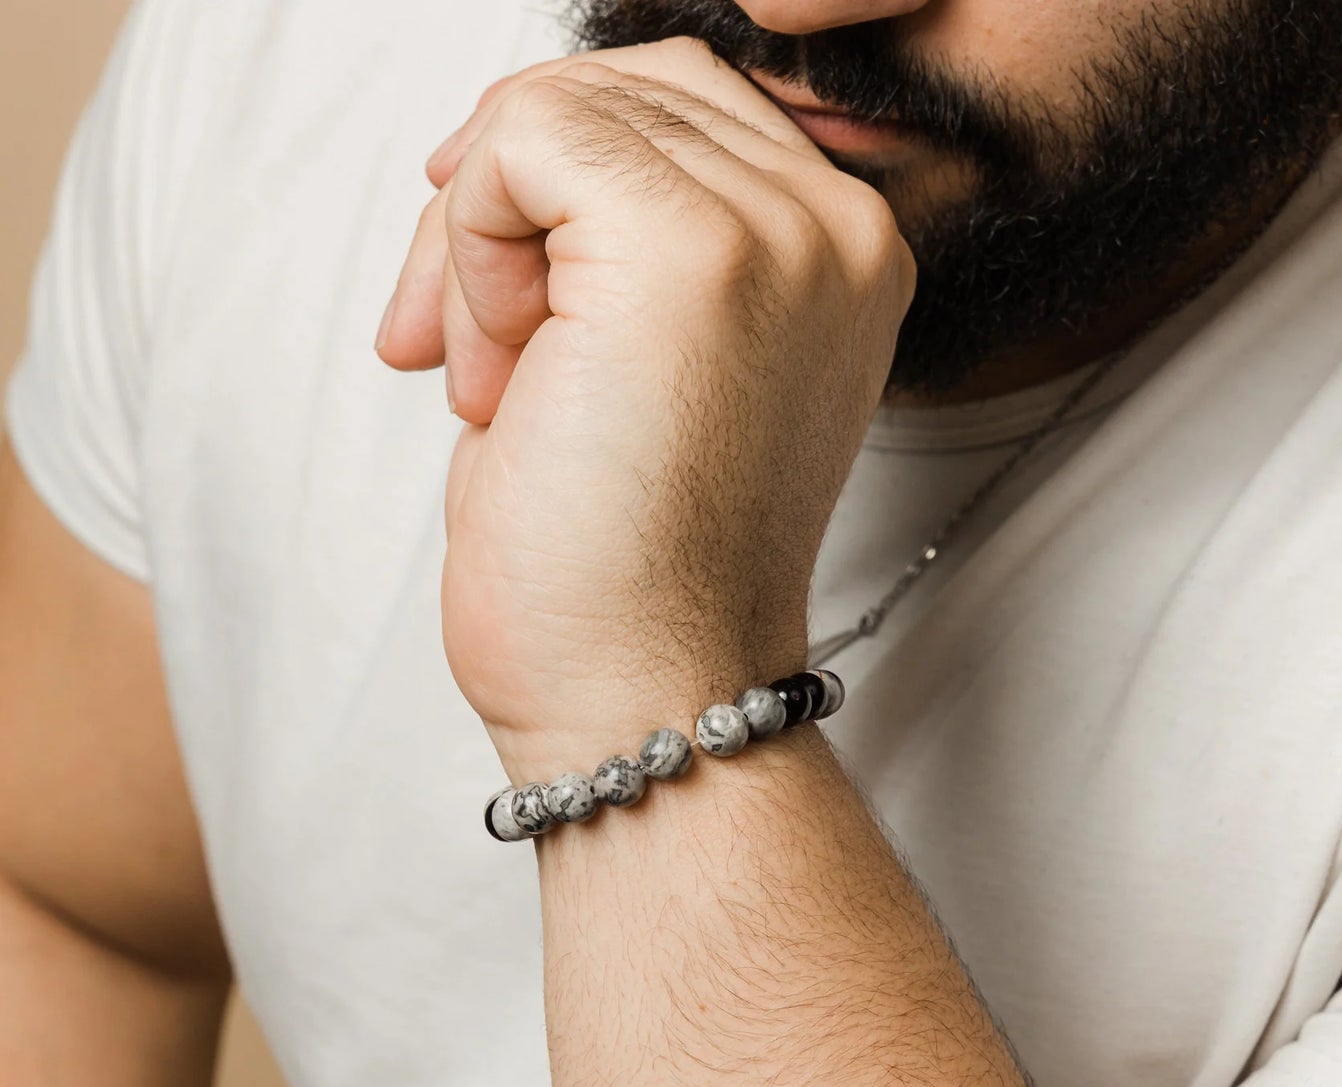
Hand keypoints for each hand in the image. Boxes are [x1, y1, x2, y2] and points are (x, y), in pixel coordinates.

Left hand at [376, 38, 914, 768]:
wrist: (641, 697)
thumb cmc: (616, 568)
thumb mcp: (632, 368)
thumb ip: (618, 243)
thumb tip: (504, 150)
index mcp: (836, 259)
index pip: (675, 108)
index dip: (544, 188)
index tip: (489, 313)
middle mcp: (832, 231)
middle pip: (613, 92)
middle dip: (496, 208)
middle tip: (464, 350)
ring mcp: (779, 235)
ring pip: (556, 111)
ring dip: (478, 243)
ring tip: (494, 383)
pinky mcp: (695, 252)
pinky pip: (525, 139)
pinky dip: (467, 247)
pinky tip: (494, 374)